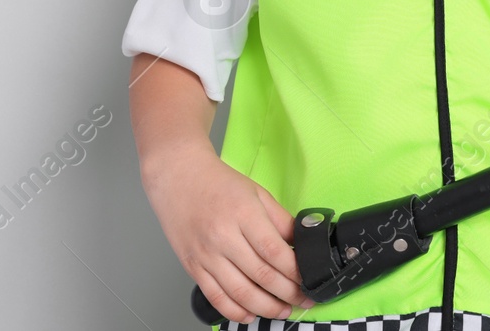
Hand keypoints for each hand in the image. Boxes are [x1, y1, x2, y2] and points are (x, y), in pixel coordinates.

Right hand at [144, 151, 314, 322]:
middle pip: (262, 276)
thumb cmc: (217, 183)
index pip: (275, 252)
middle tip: (305, 299)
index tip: (311, 279)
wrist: (178, 177)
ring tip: (283, 310)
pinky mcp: (193, 266)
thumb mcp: (257, 192)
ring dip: (266, 308)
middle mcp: (223, 237)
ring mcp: (206, 255)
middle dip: (289, 293)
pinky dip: (235, 312)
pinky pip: (216, 297)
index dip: (296, 272)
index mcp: (243, 214)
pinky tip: (251, 314)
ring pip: (240, 293)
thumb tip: (301, 243)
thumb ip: (280, 220)